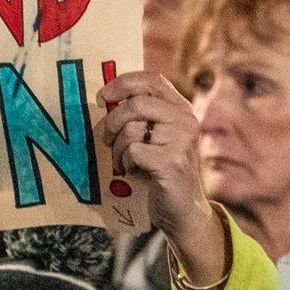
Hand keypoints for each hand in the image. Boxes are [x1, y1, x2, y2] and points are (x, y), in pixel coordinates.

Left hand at [98, 69, 221, 280]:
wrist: (183, 210)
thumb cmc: (162, 170)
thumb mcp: (157, 137)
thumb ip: (142, 116)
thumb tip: (107, 100)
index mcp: (182, 108)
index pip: (151, 80)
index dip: (122, 84)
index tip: (103, 98)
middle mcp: (186, 120)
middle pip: (136, 104)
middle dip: (113, 122)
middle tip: (106, 138)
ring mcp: (181, 141)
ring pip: (131, 129)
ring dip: (117, 147)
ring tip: (121, 160)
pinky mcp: (172, 162)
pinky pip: (133, 151)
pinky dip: (125, 162)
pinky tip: (132, 170)